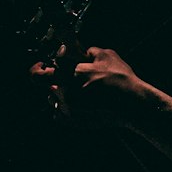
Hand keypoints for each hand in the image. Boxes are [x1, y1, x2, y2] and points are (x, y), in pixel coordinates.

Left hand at [30, 45, 153, 127]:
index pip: (53, 60)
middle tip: (46, 71)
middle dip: (42, 73)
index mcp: (73, 71)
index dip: (55, 56)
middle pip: (40, 78)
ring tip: (73, 90)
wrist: (131, 105)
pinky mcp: (70, 120)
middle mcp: (66, 89)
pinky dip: (63, 107)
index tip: (51, 57)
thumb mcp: (108, 55)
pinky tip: (78, 103)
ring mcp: (67, 106)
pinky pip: (57, 112)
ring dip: (57, 91)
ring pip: (50, 96)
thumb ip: (90, 51)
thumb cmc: (120, 79)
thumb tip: (83, 52)